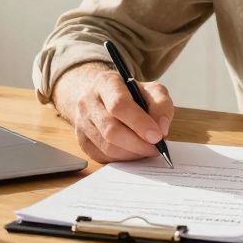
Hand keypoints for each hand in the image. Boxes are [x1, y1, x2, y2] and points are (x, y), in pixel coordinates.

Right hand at [51, 62, 174, 163]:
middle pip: (111, 130)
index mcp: (105, 83)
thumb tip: (161, 129)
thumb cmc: (129, 94)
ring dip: (132, 153)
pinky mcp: (82, 141)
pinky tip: (133, 152)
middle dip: (138, 143)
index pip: (118, 105)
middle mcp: (88, 102)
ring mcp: (81, 122)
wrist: (102, 96)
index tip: (157, 136)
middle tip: (156, 147)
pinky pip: (103, 157)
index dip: (139, 123)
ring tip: (147, 149)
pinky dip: (123, 159)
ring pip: (107, 147)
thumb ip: (161, 105)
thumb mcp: (150, 90)